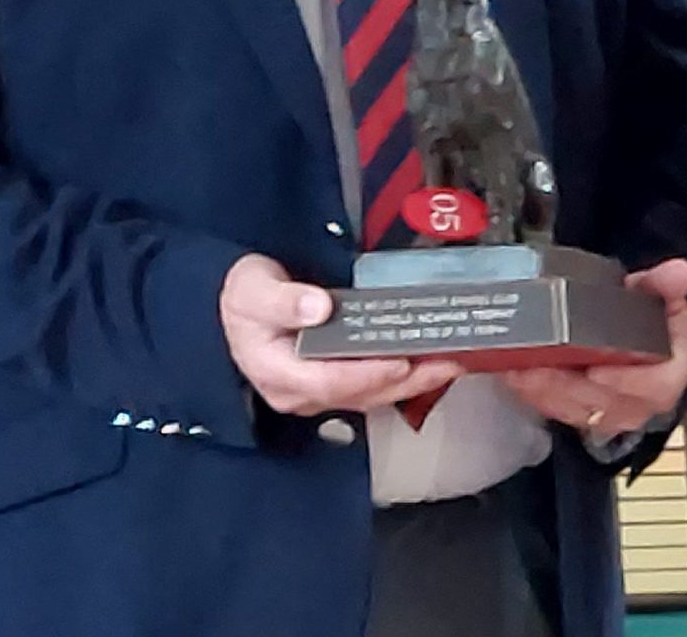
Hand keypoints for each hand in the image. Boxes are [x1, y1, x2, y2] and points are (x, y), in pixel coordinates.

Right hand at [219, 253, 462, 415]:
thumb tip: (317, 308)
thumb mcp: (253, 291)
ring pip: (370, 395)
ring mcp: (318, 391)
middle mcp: (302, 392)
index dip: (367, 374)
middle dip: (407, 381)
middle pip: (360, 394)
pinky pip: (370, 386)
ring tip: (449, 362)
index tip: (399, 362)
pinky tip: (426, 362)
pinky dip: (401, 376)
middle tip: (447, 363)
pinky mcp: (332, 383)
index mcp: (279, 374)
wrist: (237, 305)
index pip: (329, 382)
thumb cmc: (244, 299)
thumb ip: (283, 300)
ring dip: (412, 381)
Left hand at [502, 259, 686, 441]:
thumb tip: (680, 272)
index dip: (627, 382)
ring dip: (547, 391)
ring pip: (580, 410)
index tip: (597, 371)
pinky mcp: (586, 414)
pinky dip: (535, 393)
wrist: (628, 337)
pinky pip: (559, 411)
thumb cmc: (643, 319)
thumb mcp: (652, 295)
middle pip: (609, 402)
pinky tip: (517, 374)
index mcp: (671, 369)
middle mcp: (645, 398)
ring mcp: (614, 411)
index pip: (658, 385)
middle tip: (540, 369)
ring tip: (522, 370)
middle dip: (570, 386)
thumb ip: (663, 284)